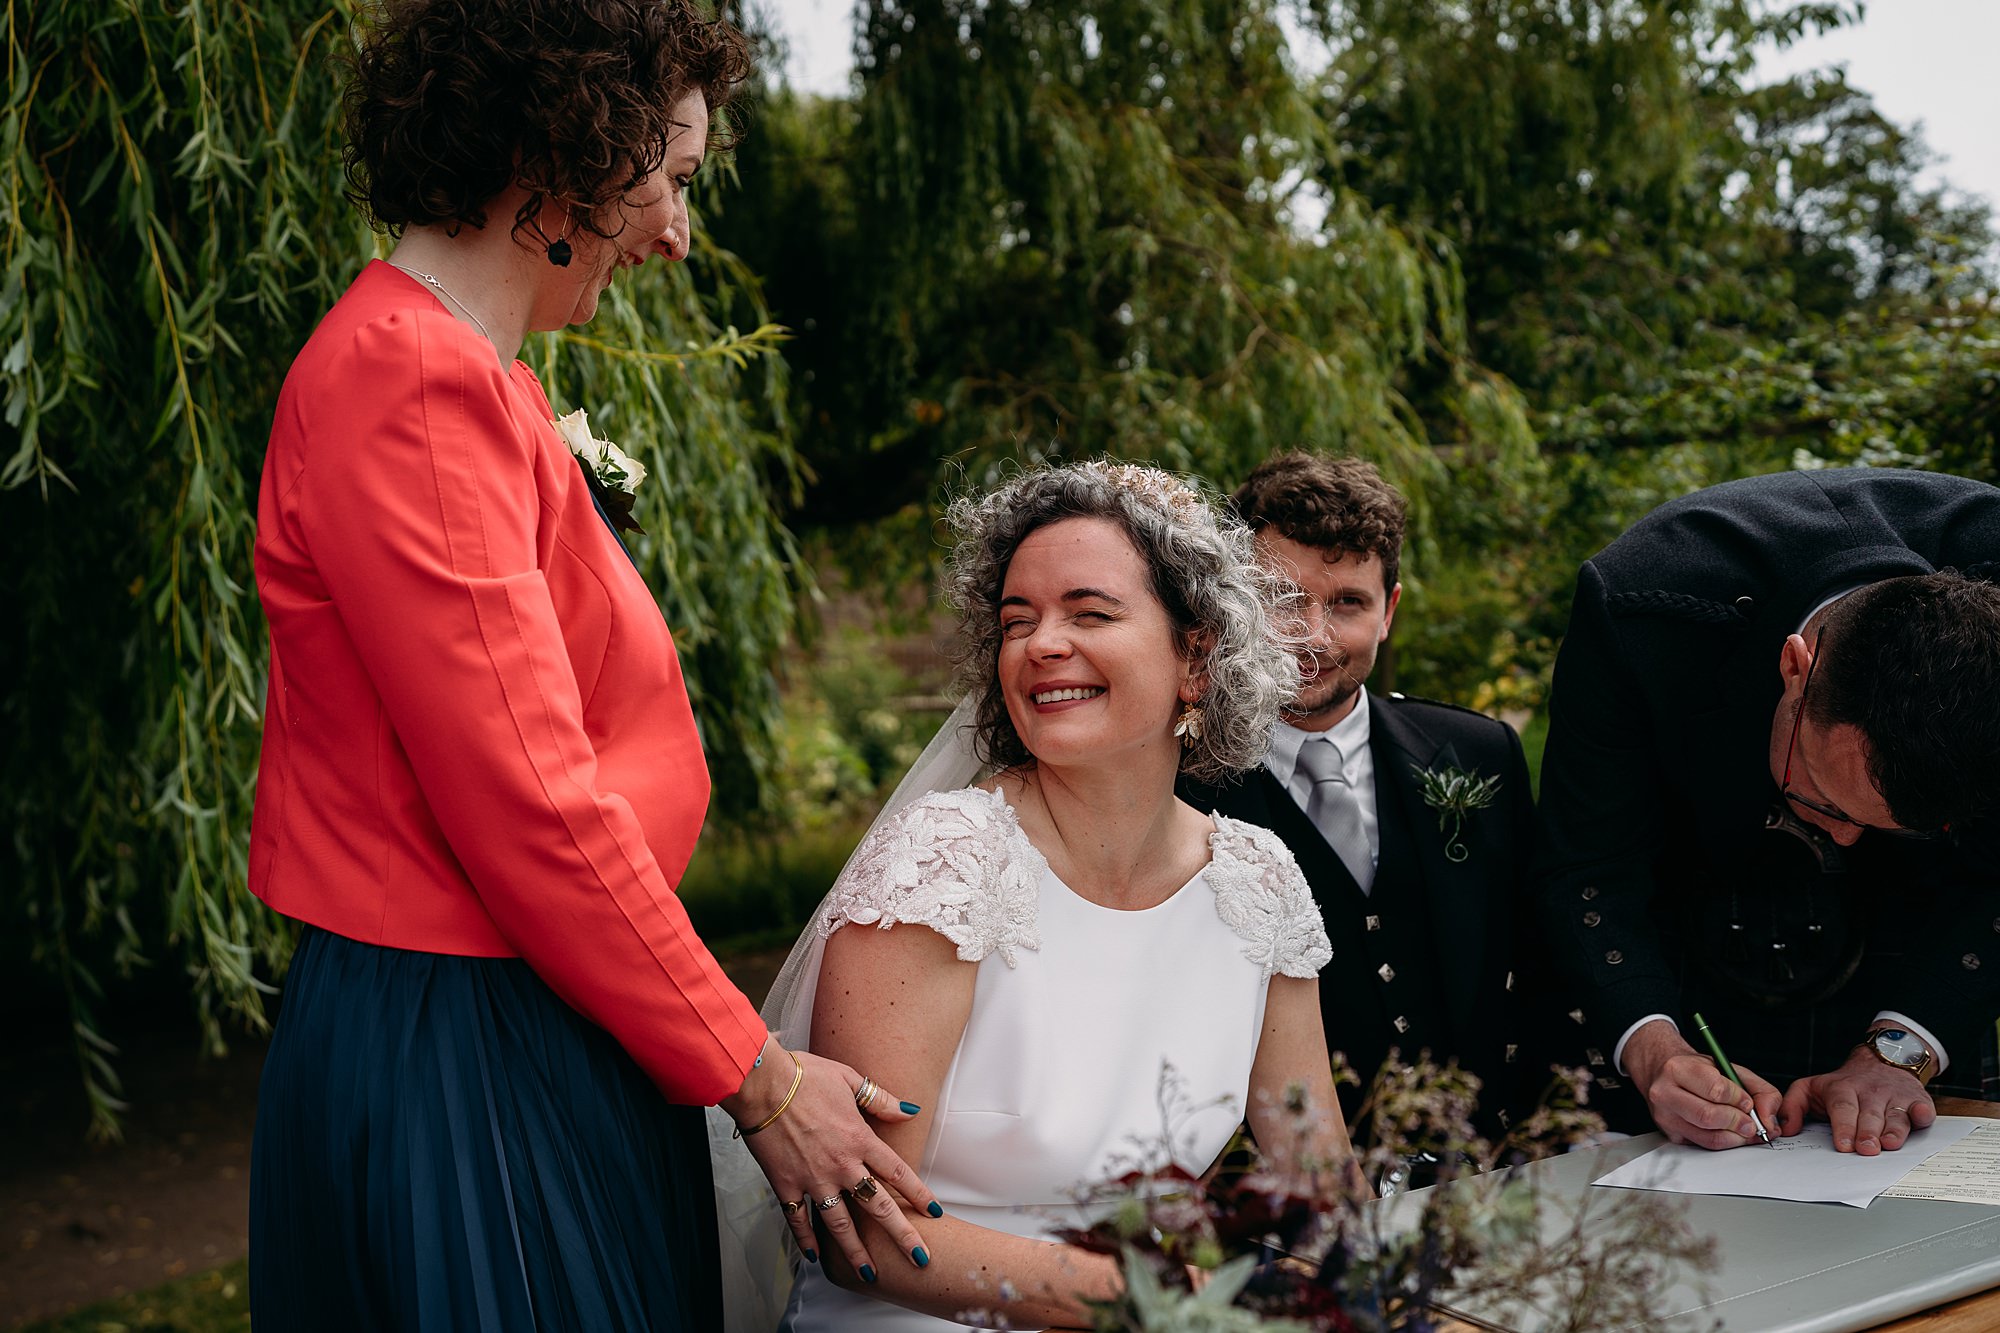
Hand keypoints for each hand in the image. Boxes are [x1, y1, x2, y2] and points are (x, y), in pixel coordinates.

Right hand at [721, 1040, 940, 1278]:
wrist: (762, 1084)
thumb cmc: (805, 1076)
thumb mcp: (849, 1079)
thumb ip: (880, 1100)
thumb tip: (910, 1111)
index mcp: (860, 1139)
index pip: (898, 1173)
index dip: (919, 1194)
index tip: (935, 1213)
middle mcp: (842, 1165)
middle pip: (878, 1207)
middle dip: (901, 1235)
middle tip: (919, 1258)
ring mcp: (813, 1179)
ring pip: (840, 1224)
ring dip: (856, 1251)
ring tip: (871, 1273)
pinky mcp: (785, 1185)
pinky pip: (797, 1219)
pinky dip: (806, 1240)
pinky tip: (816, 1256)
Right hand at [1623, 1020, 1781, 1150]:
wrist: (1666, 1075)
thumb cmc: (1699, 1072)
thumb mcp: (1731, 1069)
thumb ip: (1760, 1091)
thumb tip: (1770, 1121)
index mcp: (1678, 1068)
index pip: (1715, 1089)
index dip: (1739, 1099)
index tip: (1748, 1102)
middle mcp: (1664, 1092)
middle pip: (1708, 1116)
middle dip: (1738, 1122)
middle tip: (1751, 1123)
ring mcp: (1665, 1116)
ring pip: (1707, 1136)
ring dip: (1735, 1137)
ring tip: (1744, 1129)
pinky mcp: (1670, 1134)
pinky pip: (1704, 1146)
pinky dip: (1725, 1143)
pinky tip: (1731, 1134)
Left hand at [1780, 1047, 1935, 1153]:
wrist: (1880, 1062)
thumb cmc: (1843, 1084)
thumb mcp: (1810, 1088)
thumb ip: (1792, 1107)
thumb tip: (1783, 1129)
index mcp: (1842, 1089)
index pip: (1842, 1108)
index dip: (1843, 1126)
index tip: (1843, 1145)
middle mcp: (1869, 1093)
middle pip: (1869, 1115)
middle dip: (1867, 1133)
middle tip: (1866, 1150)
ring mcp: (1894, 1096)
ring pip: (1895, 1115)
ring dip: (1894, 1130)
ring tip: (1889, 1144)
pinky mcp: (1916, 1100)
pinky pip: (1922, 1108)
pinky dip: (1923, 1114)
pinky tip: (1921, 1117)